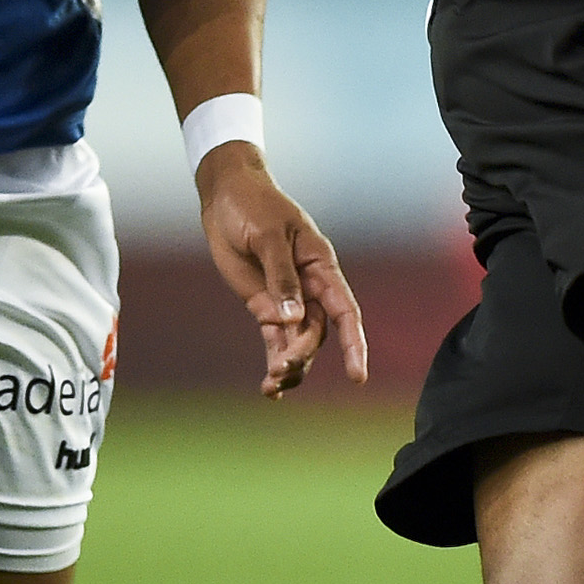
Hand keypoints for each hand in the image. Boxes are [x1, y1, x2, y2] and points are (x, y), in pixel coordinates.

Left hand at [196, 145, 367, 397]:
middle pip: (318, 332)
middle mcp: (310, 287)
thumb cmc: (254, 206)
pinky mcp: (264, 305)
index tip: (357, 376)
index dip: (354, 344)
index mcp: (321, 266)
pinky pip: (275, 340)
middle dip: (303, 353)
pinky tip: (269, 388)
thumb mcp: (268, 237)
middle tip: (281, 368)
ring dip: (289, 366)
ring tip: (272, 386)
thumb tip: (292, 319)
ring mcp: (287, 298)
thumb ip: (281, 278)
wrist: (227, 196)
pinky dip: (273, 361)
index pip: (345, 311)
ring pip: (298, 341)